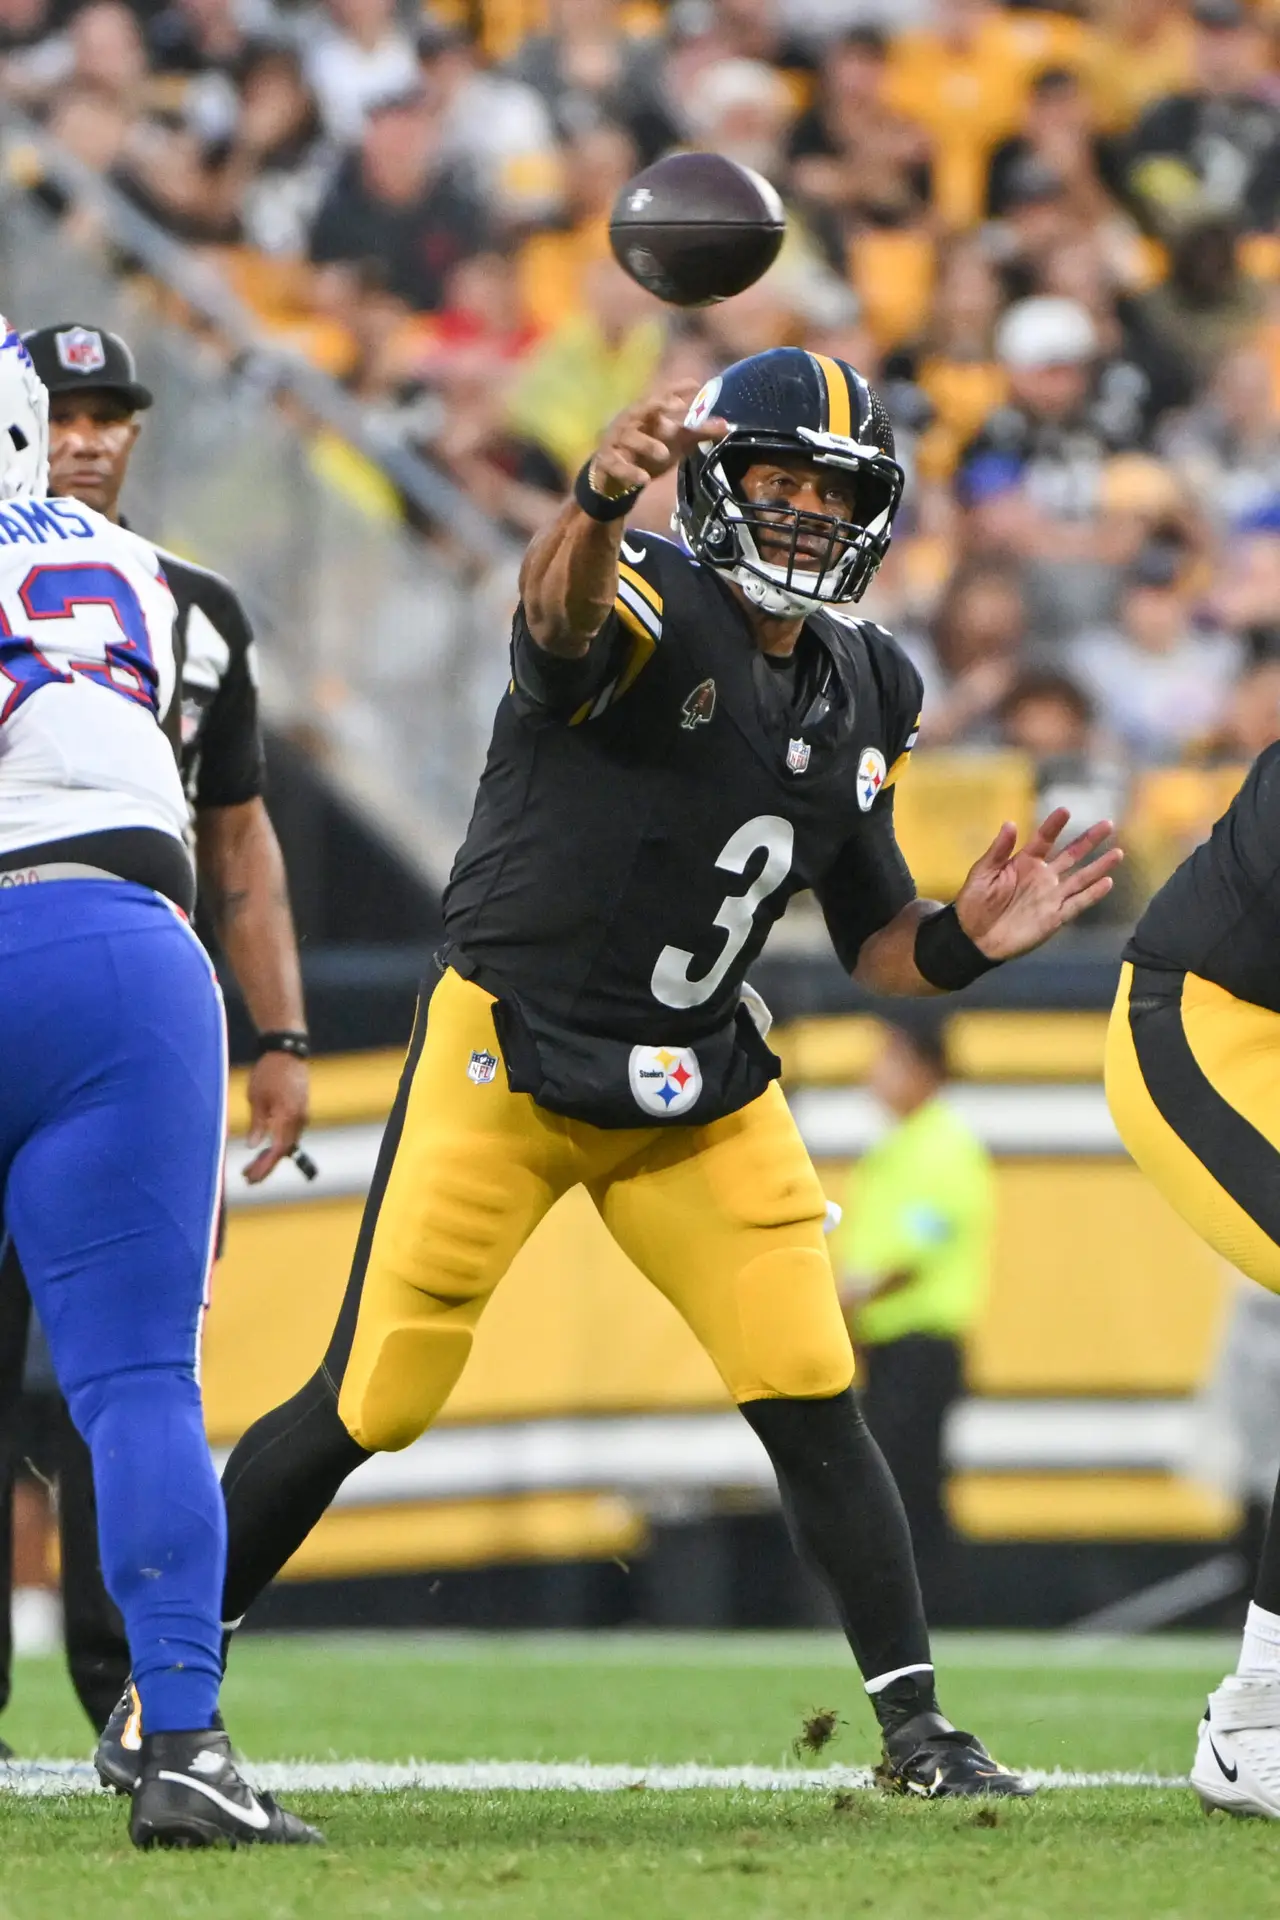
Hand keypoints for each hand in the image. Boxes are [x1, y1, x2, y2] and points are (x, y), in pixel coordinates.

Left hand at [243, 1052, 309, 1184]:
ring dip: (272, 1156)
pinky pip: (291, 1134)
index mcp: (288, 1116)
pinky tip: (266, 1148)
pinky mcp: (301, 1110)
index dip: (265, 1166)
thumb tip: (253, 1147)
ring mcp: (303, 1114)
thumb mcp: (257, 1098)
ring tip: (253, 1166)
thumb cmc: (269, 1072)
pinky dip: (278, 1144)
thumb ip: (257, 1124)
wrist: (288, 1052)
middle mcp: (299, 1119)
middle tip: (248, 1177)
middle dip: (267, 1166)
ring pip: (289, 1143)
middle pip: (285, 1151)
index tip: (251, 1177)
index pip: (278, 1150)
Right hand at [588, 382, 727, 498]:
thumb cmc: (647, 453)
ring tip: (664, 454)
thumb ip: (697, 433)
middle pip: (642, 409)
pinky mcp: (606, 461)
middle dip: (657, 406)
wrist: (613, 479)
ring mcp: (616, 441)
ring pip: (630, 437)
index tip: (695, 384)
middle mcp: (630, 422)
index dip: (676, 389)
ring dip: (647, 444)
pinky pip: (617, 464)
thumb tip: (727, 425)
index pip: (662, 396)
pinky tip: (644, 480)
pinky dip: (629, 471)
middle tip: (675, 407)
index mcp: (647, 414)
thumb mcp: (674, 443)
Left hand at [955, 808, 1122, 961]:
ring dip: (1099, 866)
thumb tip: (1010, 823)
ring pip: (1081, 878)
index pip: (1044, 839)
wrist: (974, 937)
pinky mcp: (1055, 917)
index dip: (1054, 826)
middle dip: (1089, 840)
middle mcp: (1043, 876)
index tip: (1065, 810)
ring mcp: (1051, 896)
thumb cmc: (974, 902)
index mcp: (1025, 862)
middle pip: (1071, 855)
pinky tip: (1107, 883)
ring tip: (1118, 852)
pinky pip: (1077, 904)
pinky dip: (1092, 895)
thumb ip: (998, 850)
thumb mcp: (983, 873)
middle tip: (1107, 824)